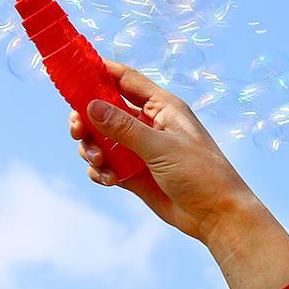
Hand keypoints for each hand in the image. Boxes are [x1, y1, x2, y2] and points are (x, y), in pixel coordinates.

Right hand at [69, 60, 264, 244]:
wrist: (216, 215)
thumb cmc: (199, 173)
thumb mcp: (160, 147)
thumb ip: (123, 127)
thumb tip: (90, 105)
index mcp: (161, 107)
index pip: (124, 79)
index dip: (98, 72)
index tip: (72, 72)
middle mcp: (148, 124)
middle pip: (105, 110)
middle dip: (86, 118)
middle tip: (77, 131)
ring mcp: (140, 149)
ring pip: (101, 138)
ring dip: (92, 148)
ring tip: (99, 162)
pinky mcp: (134, 173)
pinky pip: (107, 165)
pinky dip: (100, 171)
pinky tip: (108, 180)